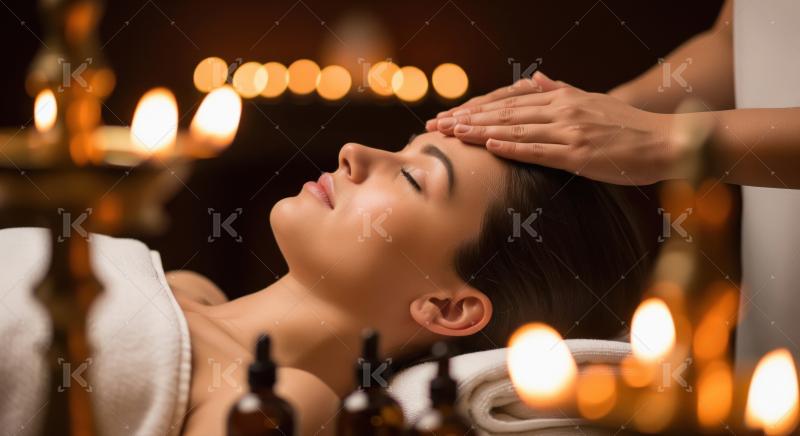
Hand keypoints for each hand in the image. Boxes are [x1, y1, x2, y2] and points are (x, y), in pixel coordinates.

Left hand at [427, 79, 678, 185]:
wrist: (665, 140)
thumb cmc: (627, 126)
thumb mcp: (592, 100)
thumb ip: (560, 91)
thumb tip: (536, 80)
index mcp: (562, 98)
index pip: (509, 102)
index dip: (477, 108)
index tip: (451, 115)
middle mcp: (562, 110)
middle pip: (505, 113)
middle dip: (468, 119)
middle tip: (437, 125)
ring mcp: (569, 131)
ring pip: (515, 129)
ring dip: (480, 131)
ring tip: (452, 134)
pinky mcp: (579, 154)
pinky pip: (539, 149)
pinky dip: (512, 146)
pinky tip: (489, 146)